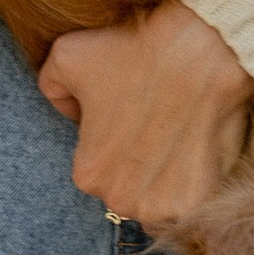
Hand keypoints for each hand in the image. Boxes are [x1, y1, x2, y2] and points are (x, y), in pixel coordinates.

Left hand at [39, 1, 253, 224]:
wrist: (200, 48)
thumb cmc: (133, 51)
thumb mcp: (67, 57)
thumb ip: (53, 87)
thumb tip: (70, 111)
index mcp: (88, 175)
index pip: (97, 167)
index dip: (114, 139)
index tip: (132, 115)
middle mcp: (123, 201)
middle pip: (128, 188)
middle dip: (138, 164)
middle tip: (156, 123)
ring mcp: (164, 206)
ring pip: (159, 198)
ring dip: (166, 176)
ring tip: (178, 134)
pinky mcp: (200, 200)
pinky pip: (190, 200)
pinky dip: (194, 178)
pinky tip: (197, 144)